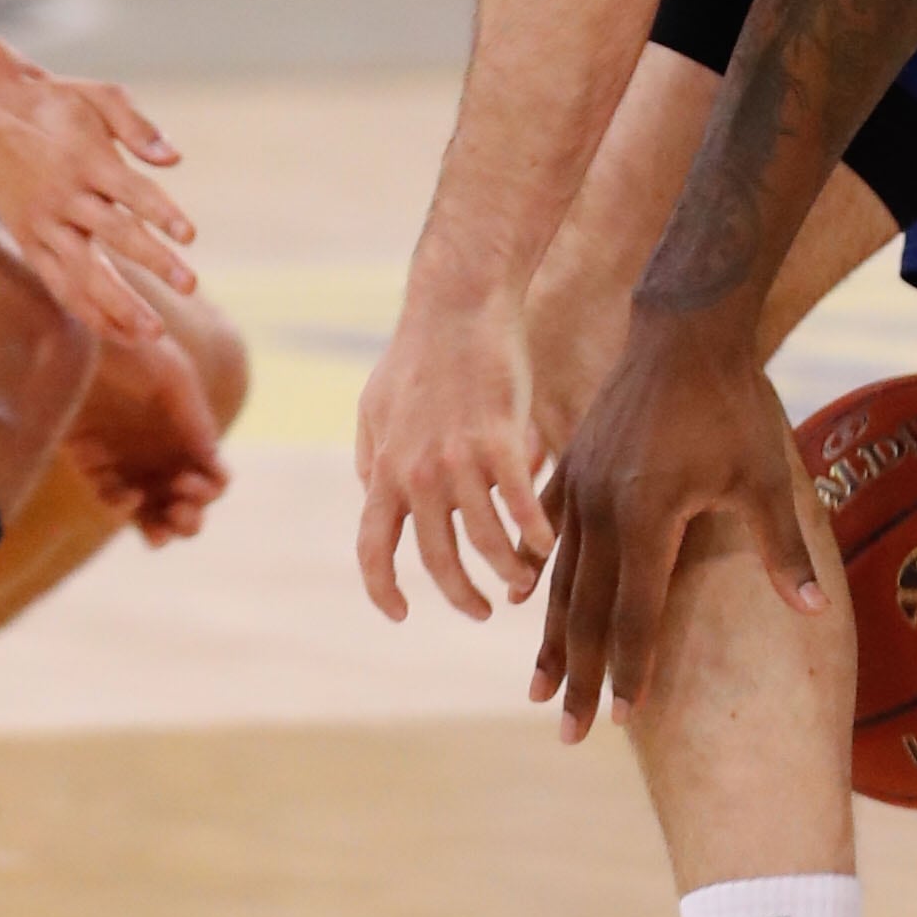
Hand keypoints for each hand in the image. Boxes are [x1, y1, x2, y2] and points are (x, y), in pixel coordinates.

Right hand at [0, 55, 194, 347]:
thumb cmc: (53, 103)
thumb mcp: (97, 96)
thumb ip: (137, 126)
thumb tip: (174, 160)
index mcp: (85, 158)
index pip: (131, 191)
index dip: (160, 212)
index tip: (189, 235)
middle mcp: (63, 196)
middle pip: (113, 234)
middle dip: (153, 261)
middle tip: (191, 284)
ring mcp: (43, 225)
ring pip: (82, 273)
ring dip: (119, 305)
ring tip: (155, 333)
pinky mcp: (29, 244)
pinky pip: (60, 286)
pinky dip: (89, 313)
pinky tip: (122, 334)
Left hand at [65, 318, 229, 544]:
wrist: (77, 338)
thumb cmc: (132, 349)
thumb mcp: (174, 376)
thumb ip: (195, 420)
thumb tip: (213, 462)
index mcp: (188, 437)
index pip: (213, 478)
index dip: (210, 489)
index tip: (190, 480)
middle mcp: (161, 456)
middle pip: (187, 508)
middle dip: (190, 520)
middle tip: (180, 508)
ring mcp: (127, 465)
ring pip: (151, 517)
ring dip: (162, 530)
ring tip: (160, 530)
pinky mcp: (92, 467)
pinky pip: (112, 503)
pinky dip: (124, 509)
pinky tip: (130, 495)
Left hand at [355, 297, 551, 622]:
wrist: (455, 304)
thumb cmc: (416, 352)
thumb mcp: (374, 406)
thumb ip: (371, 456)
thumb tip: (369, 494)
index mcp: (382, 469)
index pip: (372, 548)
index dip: (383, 590)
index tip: (401, 613)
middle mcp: (415, 473)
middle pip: (436, 559)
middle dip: (460, 596)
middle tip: (481, 610)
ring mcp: (457, 458)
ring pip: (484, 540)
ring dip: (506, 571)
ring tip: (520, 582)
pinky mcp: (498, 438)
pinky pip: (520, 504)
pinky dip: (535, 532)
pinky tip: (547, 544)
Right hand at [532, 313, 824, 740]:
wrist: (682, 330)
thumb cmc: (731, 406)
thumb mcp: (763, 477)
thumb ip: (780, 549)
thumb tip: (812, 612)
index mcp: (645, 519)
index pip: (635, 615)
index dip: (630, 671)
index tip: (621, 721)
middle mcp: (600, 511)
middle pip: (586, 612)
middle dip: (578, 677)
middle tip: (568, 734)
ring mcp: (578, 488)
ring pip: (559, 581)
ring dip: (552, 639)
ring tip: (541, 690)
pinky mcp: (572, 468)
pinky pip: (551, 536)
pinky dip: (542, 578)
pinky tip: (525, 605)